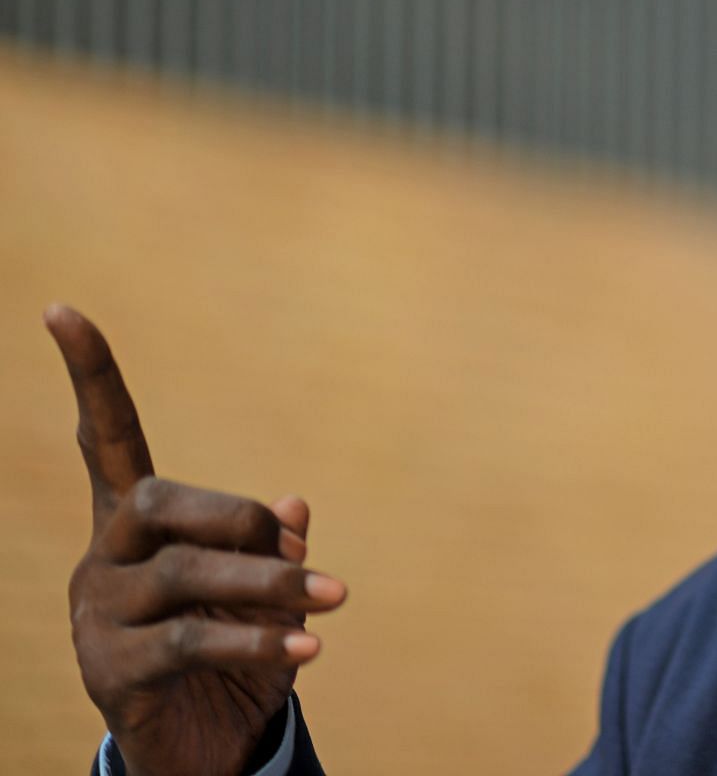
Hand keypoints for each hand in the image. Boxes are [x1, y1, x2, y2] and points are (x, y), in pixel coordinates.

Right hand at [47, 305, 348, 775]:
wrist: (207, 750)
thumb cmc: (236, 651)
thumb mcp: (267, 589)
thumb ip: (274, 542)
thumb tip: (295, 507)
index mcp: (137, 524)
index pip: (107, 438)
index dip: (90, 376)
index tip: (59, 308)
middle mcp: (105, 559)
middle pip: (160, 500)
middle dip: (239, 516)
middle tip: (301, 548)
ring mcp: (99, 616)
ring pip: (184, 574)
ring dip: (270, 582)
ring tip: (332, 598)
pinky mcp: (110, 672)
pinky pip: (190, 640)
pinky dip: (260, 640)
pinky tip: (311, 647)